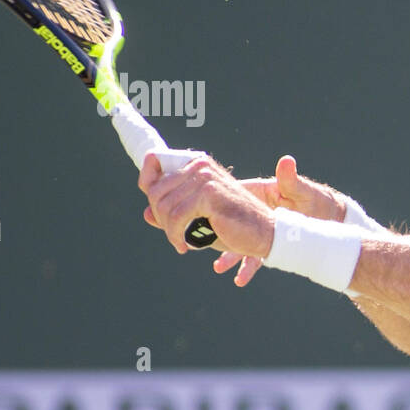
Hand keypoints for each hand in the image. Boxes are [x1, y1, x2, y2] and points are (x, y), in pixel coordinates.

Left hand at [139, 152, 274, 259]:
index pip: (155, 163)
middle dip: (160, 217)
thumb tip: (146, 213)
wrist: (264, 234)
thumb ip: (173, 212)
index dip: (148, 187)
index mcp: (198, 164)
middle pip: (156, 190)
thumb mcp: (198, 218)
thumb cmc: (233, 226)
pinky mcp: (209, 194)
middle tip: (174, 234)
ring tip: (180, 241)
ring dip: (169, 229)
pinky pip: (177, 216)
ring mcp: (205, 178)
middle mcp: (200, 166)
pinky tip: (184, 245)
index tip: (156, 213)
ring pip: (164, 205)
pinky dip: (176, 235)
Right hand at [207, 154, 346, 286]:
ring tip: (219, 267)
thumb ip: (291, 181)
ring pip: (236, 243)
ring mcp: (258, 230)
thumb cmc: (317, 200)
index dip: (207, 202)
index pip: (225, 195)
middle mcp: (252, 213)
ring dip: (228, 256)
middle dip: (211, 233)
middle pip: (224, 222)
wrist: (330, 219)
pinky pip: (253, 258)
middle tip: (196, 241)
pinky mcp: (267, 244)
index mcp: (257, 193)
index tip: (194, 210)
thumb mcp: (303, 192)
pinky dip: (246, 269)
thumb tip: (287, 162)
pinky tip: (239, 280)